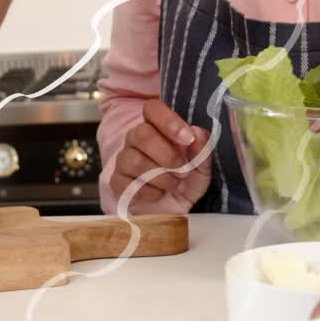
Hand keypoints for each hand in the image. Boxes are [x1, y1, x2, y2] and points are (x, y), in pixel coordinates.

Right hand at [108, 97, 211, 213]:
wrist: (174, 210)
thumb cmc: (186, 182)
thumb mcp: (202, 167)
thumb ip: (202, 149)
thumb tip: (197, 132)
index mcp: (156, 127)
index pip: (152, 109)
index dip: (168, 120)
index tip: (187, 139)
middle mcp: (136, 139)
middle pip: (142, 134)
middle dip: (168, 155)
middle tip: (183, 170)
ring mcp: (124, 160)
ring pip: (136, 160)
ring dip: (162, 177)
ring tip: (174, 184)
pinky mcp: (117, 182)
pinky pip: (129, 184)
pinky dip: (151, 192)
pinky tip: (159, 194)